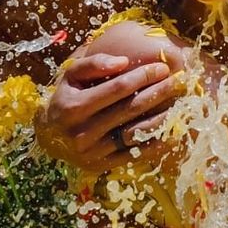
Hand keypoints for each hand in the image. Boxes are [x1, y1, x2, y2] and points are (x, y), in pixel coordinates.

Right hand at [34, 52, 178, 171]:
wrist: (48, 135)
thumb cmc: (67, 97)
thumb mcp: (71, 75)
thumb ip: (94, 64)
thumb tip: (123, 62)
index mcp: (74, 107)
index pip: (118, 88)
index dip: (143, 76)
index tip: (162, 68)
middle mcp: (82, 132)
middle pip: (131, 109)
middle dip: (158, 93)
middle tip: (177, 82)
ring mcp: (92, 152)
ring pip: (136, 132)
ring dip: (162, 117)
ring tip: (179, 104)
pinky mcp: (100, 166)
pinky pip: (134, 154)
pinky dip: (156, 143)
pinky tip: (171, 131)